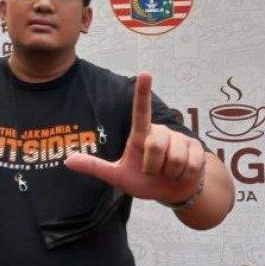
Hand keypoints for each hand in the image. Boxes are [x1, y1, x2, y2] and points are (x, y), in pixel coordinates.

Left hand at [65, 72, 205, 204]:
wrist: (173, 192)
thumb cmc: (144, 180)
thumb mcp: (118, 177)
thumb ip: (96, 168)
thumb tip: (68, 161)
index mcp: (141, 135)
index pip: (141, 111)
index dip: (143, 92)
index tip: (145, 73)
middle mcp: (161, 132)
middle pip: (156, 146)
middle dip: (153, 166)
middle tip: (154, 171)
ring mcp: (180, 138)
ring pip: (175, 158)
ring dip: (170, 173)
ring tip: (169, 172)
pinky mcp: (197, 148)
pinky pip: (190, 165)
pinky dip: (184, 176)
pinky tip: (183, 174)